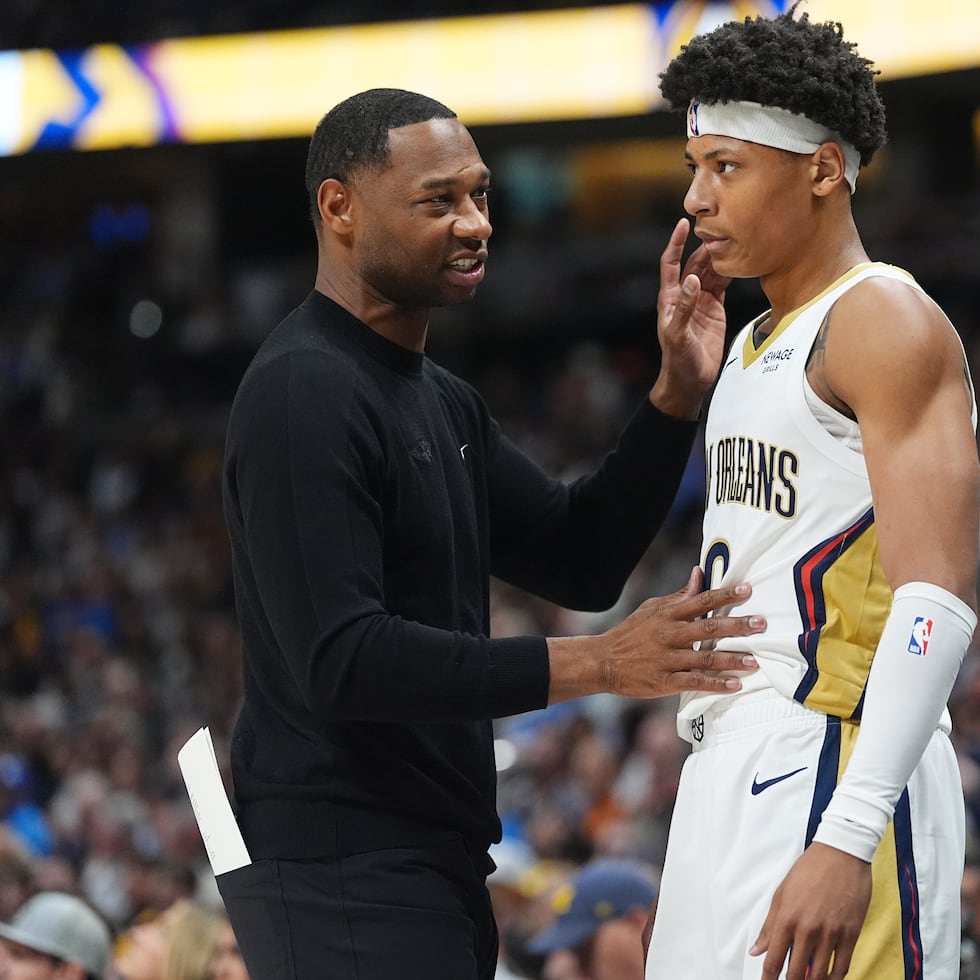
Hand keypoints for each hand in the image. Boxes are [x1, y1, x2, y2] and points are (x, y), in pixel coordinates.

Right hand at [547, 567, 762, 702]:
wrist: (603, 661)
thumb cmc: (631, 633)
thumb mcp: (651, 609)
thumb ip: (679, 596)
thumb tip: (699, 574)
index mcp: (667, 615)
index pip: (700, 601)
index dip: (724, 595)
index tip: (747, 590)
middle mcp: (669, 635)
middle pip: (707, 627)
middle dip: (736, 625)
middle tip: (761, 624)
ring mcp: (667, 659)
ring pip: (704, 658)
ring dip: (731, 659)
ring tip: (755, 661)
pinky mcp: (664, 682)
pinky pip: (694, 683)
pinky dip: (715, 684)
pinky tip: (734, 685)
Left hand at [650, 217, 731, 417]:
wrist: (690, 380)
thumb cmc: (677, 360)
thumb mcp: (678, 335)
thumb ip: (684, 309)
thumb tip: (691, 281)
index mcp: (669, 299)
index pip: (671, 264)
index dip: (676, 244)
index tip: (683, 224)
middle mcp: (684, 296)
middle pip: (694, 264)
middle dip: (704, 247)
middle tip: (720, 230)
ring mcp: (701, 302)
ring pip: (710, 273)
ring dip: (719, 258)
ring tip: (733, 241)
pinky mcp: (715, 310)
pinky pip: (722, 285)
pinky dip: (729, 273)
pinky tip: (739, 261)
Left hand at [751, 843, 871, 978]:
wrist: (840, 855)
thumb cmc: (809, 870)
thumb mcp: (782, 893)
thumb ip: (769, 925)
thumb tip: (757, 951)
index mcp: (787, 918)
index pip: (774, 960)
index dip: (768, 978)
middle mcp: (807, 929)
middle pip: (796, 972)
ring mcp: (831, 934)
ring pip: (819, 974)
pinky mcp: (851, 934)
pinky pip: (842, 967)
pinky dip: (835, 978)